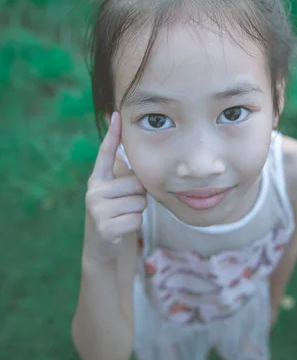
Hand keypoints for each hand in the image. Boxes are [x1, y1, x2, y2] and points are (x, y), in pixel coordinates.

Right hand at [84, 111, 146, 261]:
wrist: (101, 245)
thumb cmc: (115, 212)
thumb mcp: (116, 192)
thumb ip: (123, 175)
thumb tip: (133, 151)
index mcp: (98, 179)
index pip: (105, 153)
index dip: (113, 134)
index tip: (117, 114)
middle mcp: (94, 190)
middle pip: (136, 183)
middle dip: (139, 195)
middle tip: (126, 204)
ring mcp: (97, 209)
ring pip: (138, 202)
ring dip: (137, 211)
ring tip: (123, 215)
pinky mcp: (104, 226)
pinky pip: (136, 219)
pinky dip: (135, 225)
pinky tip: (122, 228)